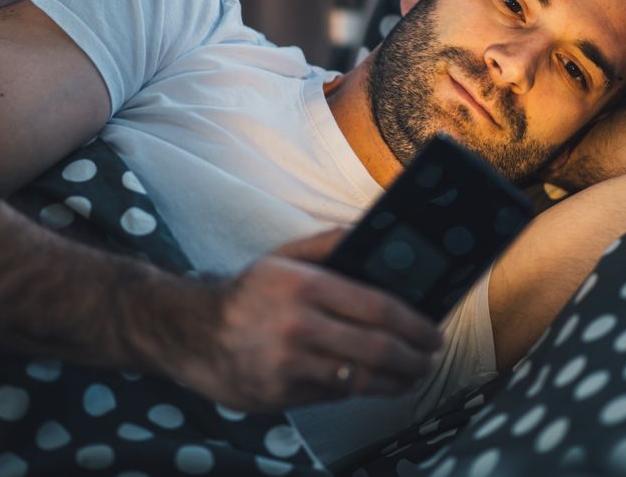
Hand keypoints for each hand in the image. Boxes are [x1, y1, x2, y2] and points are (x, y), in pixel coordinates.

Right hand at [169, 230, 442, 411]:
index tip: (432, 332)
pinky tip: (368, 382)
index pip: (377, 307)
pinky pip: (333, 395)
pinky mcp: (281, 393)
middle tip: (429, 359)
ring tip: (410, 376)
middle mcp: (298, 324)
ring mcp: (289, 363)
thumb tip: (373, 231)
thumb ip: (330, 244)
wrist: (193, 334)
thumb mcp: (284, 257)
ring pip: (361, 379)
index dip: (414, 324)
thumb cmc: (248, 295)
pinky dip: (356, 389)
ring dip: (396, 382)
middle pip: (377, 348)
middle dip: (415, 358)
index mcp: (305, 285)